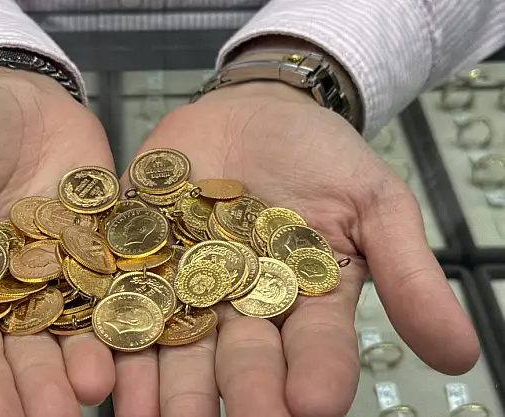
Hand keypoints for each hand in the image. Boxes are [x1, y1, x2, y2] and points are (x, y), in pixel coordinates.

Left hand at [113, 82, 479, 416]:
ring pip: (174, 344)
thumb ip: (407, 272)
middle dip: (237, 390)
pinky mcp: (136, 256)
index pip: (316, 348)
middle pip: (238, 358)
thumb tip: (463, 355)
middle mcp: (242, 308)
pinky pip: (120, 295)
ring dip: (162, 385)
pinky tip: (98, 365)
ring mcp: (184, 285)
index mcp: (303, 302)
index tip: (315, 405)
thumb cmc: (320, 155)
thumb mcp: (374, 203)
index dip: (318, 375)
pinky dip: (108, 330)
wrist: (253, 112)